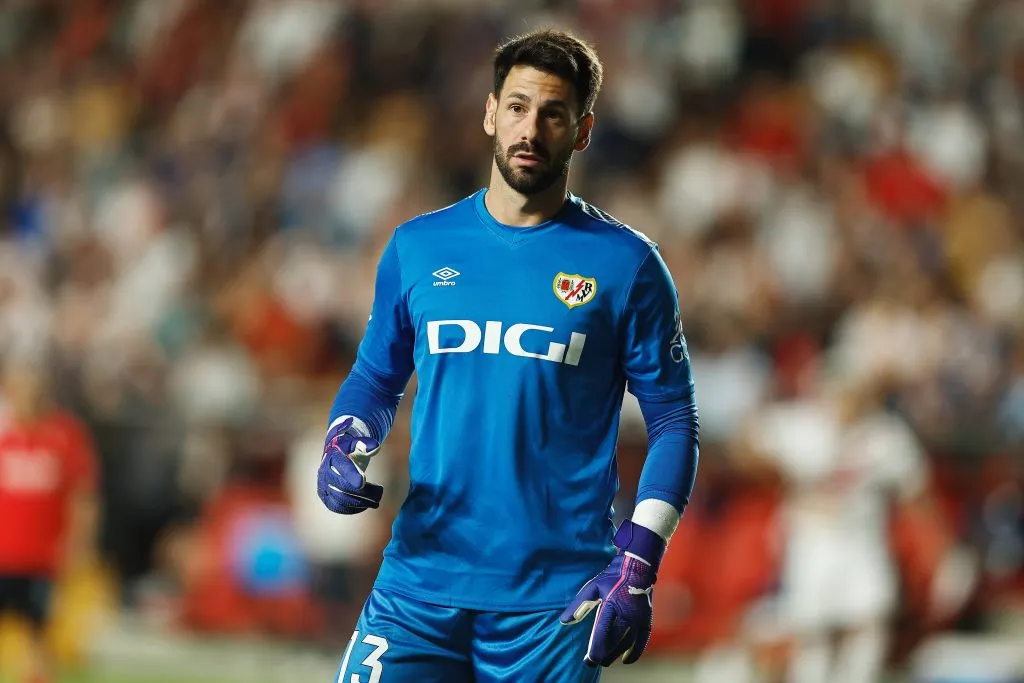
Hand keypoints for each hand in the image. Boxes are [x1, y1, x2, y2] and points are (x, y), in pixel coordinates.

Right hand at [317, 417, 382, 514]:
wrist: (335, 453)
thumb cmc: (349, 448)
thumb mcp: (357, 443)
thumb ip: (366, 443)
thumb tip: (375, 447)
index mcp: (332, 457)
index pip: (341, 467)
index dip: (351, 474)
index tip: (363, 481)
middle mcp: (324, 472)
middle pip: (341, 486)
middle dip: (362, 492)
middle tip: (379, 494)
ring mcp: (323, 485)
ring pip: (339, 499)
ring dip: (359, 503)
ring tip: (376, 502)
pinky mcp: (325, 496)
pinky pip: (336, 507)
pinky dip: (351, 509)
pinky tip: (365, 506)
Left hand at [560, 520, 665, 666]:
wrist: (638, 567)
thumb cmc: (612, 577)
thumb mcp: (592, 587)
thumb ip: (579, 606)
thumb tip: (564, 622)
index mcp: (611, 604)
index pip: (603, 631)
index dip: (596, 648)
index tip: (589, 659)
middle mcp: (627, 613)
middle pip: (615, 641)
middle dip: (603, 654)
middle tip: (592, 662)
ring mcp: (638, 618)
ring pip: (627, 643)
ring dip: (615, 654)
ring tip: (604, 661)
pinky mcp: (646, 619)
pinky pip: (642, 640)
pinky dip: (635, 652)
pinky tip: (626, 660)